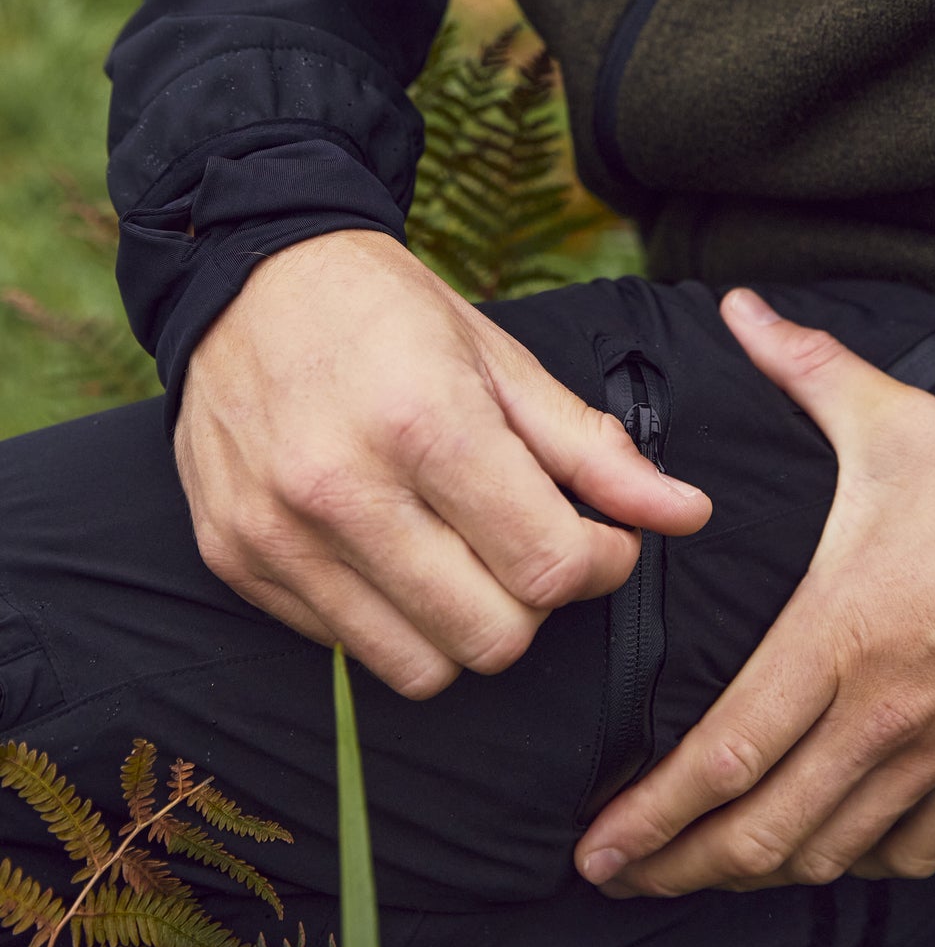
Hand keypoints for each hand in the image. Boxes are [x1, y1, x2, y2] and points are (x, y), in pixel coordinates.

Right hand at [176, 230, 709, 697]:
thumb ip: (593, 450)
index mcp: (425, 422)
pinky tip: (394, 551)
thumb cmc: (388, 312)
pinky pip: (343, 648)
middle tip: (534, 547)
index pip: (550, 565)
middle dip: (537, 604)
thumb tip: (686, 513)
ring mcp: (280, 534)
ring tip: (464, 557)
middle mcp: (343, 488)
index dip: (603, 564)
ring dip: (465, 627)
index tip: (604, 540)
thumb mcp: (502, 359)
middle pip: (492, 637)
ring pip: (419, 668)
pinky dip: (390, 619)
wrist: (248, 277)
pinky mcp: (236, 560)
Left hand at [575, 288, 934, 893]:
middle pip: (763, 830)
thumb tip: (738, 306)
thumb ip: (804, 367)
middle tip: (618, 878)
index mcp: (838, 634)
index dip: (651, 814)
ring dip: (755, 873)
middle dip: (678, 868)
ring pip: (829, 853)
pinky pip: (912, 851)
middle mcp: (879, 715)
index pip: (725, 752)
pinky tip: (825, 853)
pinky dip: (858, 863)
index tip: (595, 847)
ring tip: (698, 872)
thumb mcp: (892, 420)